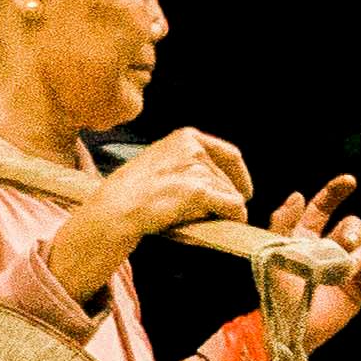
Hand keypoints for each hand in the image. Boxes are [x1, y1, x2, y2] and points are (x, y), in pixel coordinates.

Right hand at [51, 127, 252, 303]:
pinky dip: (233, 217)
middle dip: (226, 199)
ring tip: (198, 220)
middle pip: (229, 178)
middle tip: (214, 216)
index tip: (244, 193)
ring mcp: (196, 168)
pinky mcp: (198, 190)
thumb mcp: (161, 162)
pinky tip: (223, 223)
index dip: (240, 176)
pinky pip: (233, 206)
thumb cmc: (133, 193)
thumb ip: (187, 163)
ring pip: (231, 194)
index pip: (229, 154)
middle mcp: (193, 147)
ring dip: (222, 211)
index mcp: (185, 137)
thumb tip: (219, 182)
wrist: (115, 209)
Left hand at [264, 174, 360, 356]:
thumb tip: (298, 195)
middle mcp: (329, 249)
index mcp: (307, 237)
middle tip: (346, 242)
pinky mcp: (358, 290)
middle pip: (353, 225)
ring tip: (349, 266)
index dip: (336, 191)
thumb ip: (282, 223)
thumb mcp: (273, 254)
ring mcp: (346, 269)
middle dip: (353, 229)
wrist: (287, 329)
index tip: (350, 182)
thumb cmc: (275, 293)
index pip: (324, 207)